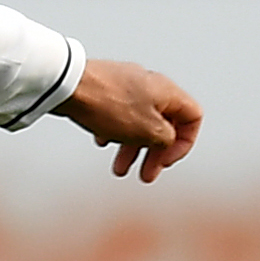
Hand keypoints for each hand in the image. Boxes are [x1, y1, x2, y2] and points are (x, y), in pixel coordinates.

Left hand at [55, 58, 203, 182]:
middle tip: (145, 176)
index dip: (184, 144)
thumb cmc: (108, 105)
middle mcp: (149, 84)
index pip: (193, 117)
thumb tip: (165, 140)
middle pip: (163, 123)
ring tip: (118, 170)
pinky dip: (113, 132)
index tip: (165, 161)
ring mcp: (125, 85)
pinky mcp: (104, 88)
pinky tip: (100, 141)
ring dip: (131, 148)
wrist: (66, 85)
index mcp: (167, 91)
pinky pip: (117, 115)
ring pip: (137, 121)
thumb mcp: (147, 131)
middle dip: (154, 153)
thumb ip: (165, 139)